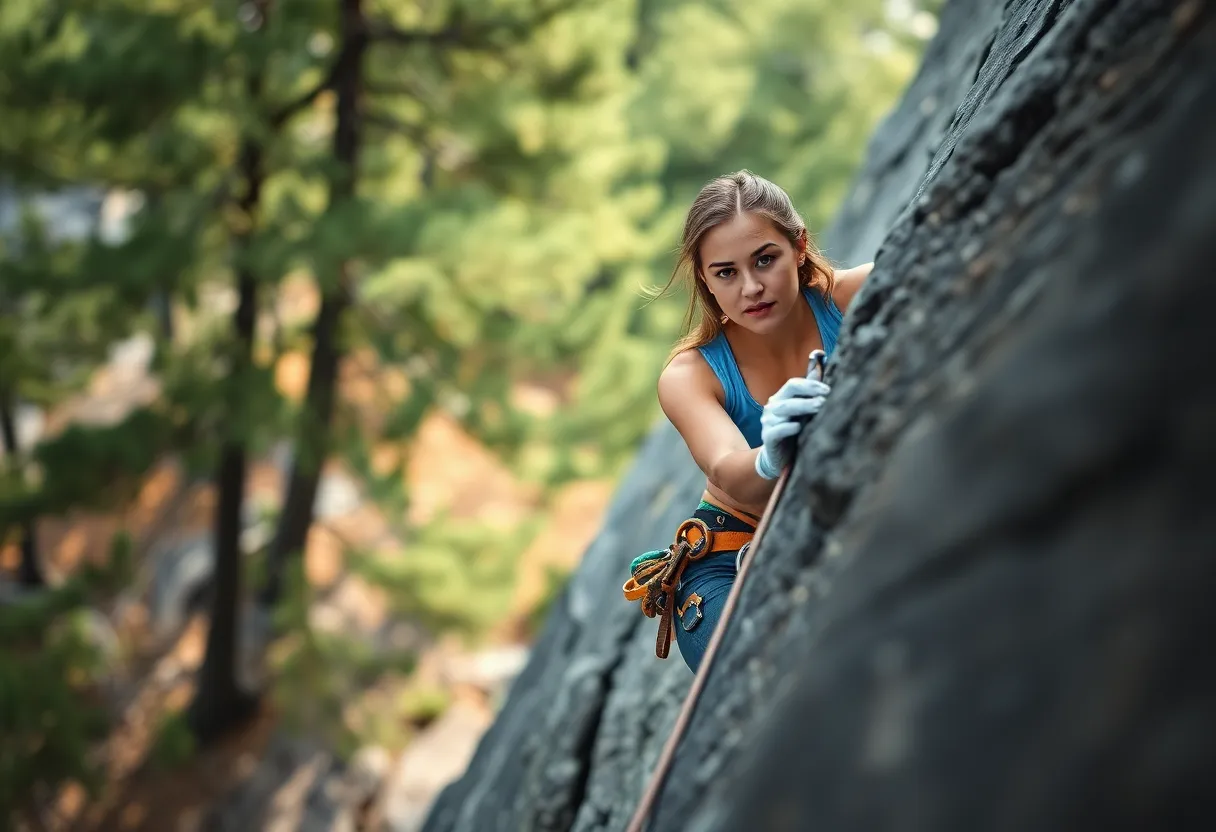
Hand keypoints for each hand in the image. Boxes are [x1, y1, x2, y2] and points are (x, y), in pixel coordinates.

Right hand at [754, 354, 829, 479]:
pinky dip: (787, 427)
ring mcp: (768, 422)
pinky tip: (799, 427)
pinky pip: (776, 430)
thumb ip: (809, 391)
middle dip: (808, 392)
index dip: (810, 384)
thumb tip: (820, 365)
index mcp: (781, 398)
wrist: (779, 458)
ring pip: (784, 409)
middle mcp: (772, 407)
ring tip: (819, 407)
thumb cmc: (794, 432)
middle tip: (825, 397)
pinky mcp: (768, 438)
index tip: (828, 389)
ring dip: (802, 407)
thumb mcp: (803, 412)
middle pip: (789, 393)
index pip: (793, 384)